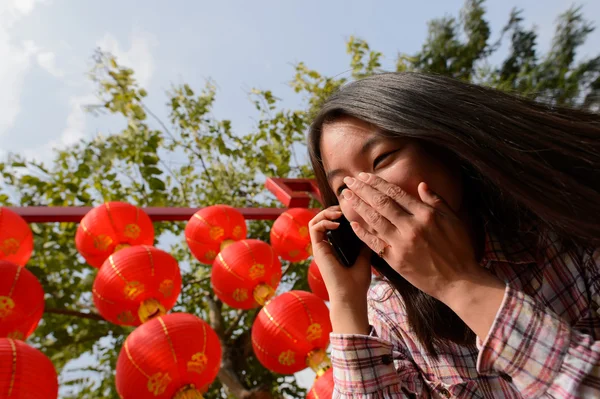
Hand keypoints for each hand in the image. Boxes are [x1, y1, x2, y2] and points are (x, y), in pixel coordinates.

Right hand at [308, 206, 371, 333]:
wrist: (351, 296)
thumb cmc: (358, 282)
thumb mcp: (364, 258)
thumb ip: (363, 243)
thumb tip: (370, 229)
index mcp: (334, 248)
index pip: (331, 225)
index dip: (338, 214)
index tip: (351, 211)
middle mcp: (325, 246)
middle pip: (321, 220)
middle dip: (331, 210)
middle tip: (343, 209)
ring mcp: (320, 248)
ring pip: (315, 221)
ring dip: (326, 213)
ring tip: (339, 213)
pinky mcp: (317, 249)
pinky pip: (314, 228)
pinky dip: (324, 221)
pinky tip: (337, 223)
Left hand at [341, 173, 502, 302]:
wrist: (459, 281)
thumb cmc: (460, 249)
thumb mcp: (454, 220)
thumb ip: (437, 201)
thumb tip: (421, 185)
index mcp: (425, 214)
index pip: (395, 193)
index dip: (377, 183)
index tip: (364, 176)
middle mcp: (411, 227)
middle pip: (381, 203)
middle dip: (362, 189)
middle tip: (348, 180)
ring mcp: (402, 244)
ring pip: (374, 220)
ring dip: (358, 206)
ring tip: (346, 196)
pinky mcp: (395, 260)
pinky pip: (374, 243)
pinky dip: (362, 232)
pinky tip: (352, 223)